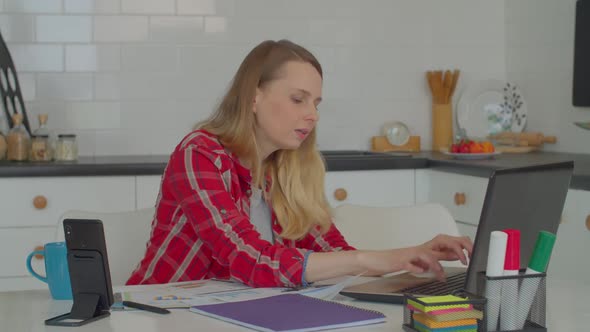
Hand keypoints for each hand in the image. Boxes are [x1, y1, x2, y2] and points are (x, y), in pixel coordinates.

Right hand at [356, 235, 472, 280]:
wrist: (380, 260)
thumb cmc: (402, 259)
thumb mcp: (426, 258)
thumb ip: (440, 256)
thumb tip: (457, 255)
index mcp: (429, 247)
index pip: (450, 240)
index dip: (464, 245)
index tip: (472, 254)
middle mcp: (423, 248)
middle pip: (443, 240)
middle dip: (457, 247)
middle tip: (465, 259)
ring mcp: (412, 254)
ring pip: (429, 251)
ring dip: (440, 260)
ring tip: (446, 271)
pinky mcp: (402, 261)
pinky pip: (412, 263)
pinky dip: (419, 267)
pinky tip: (425, 272)